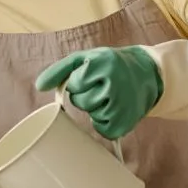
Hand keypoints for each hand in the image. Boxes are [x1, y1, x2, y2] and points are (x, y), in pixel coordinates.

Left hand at [35, 46, 162, 138]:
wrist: (148, 73)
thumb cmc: (110, 65)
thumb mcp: (85, 58)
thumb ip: (59, 70)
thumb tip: (39, 86)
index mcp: (101, 64)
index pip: (73, 84)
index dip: (78, 82)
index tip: (90, 77)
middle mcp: (113, 84)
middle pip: (81, 102)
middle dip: (86, 96)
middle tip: (101, 87)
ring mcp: (122, 104)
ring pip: (91, 115)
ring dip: (96, 109)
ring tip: (110, 96)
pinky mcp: (127, 122)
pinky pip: (103, 129)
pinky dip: (105, 122)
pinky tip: (115, 109)